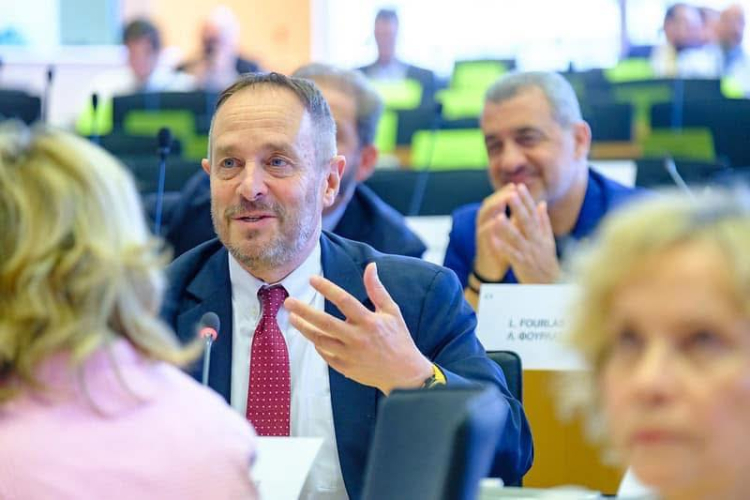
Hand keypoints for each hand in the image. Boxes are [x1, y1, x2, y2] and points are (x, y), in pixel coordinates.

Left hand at [285, 262, 432, 394]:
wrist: (404, 374)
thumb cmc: (399, 339)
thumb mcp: (391, 311)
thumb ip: (377, 289)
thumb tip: (370, 266)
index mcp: (370, 322)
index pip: (344, 300)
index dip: (327, 289)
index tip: (312, 279)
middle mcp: (358, 338)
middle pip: (325, 322)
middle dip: (304, 311)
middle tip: (289, 302)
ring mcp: (350, 355)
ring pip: (320, 340)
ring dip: (304, 329)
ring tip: (293, 318)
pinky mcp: (346, 368)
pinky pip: (325, 354)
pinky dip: (317, 344)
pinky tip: (311, 336)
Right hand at [473, 184, 518, 281]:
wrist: (493, 269)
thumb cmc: (504, 248)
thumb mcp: (513, 232)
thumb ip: (519, 219)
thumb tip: (532, 205)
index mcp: (492, 219)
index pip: (497, 200)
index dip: (506, 193)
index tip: (517, 185)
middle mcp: (484, 223)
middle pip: (489, 204)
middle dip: (500, 196)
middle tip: (511, 189)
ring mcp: (481, 233)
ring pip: (484, 216)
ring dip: (494, 207)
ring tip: (504, 200)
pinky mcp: (482, 244)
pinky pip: (484, 233)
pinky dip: (490, 226)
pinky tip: (498, 220)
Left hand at [496, 183, 559, 282]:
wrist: (550, 285)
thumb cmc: (547, 261)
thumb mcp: (548, 240)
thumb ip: (544, 222)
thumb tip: (541, 204)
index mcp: (541, 234)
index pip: (533, 213)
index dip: (526, 199)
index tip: (519, 186)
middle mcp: (536, 241)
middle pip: (526, 222)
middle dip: (518, 207)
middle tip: (510, 194)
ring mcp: (529, 252)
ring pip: (517, 238)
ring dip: (508, 227)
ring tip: (499, 216)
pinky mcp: (522, 264)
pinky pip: (511, 255)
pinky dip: (502, 247)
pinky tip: (493, 240)